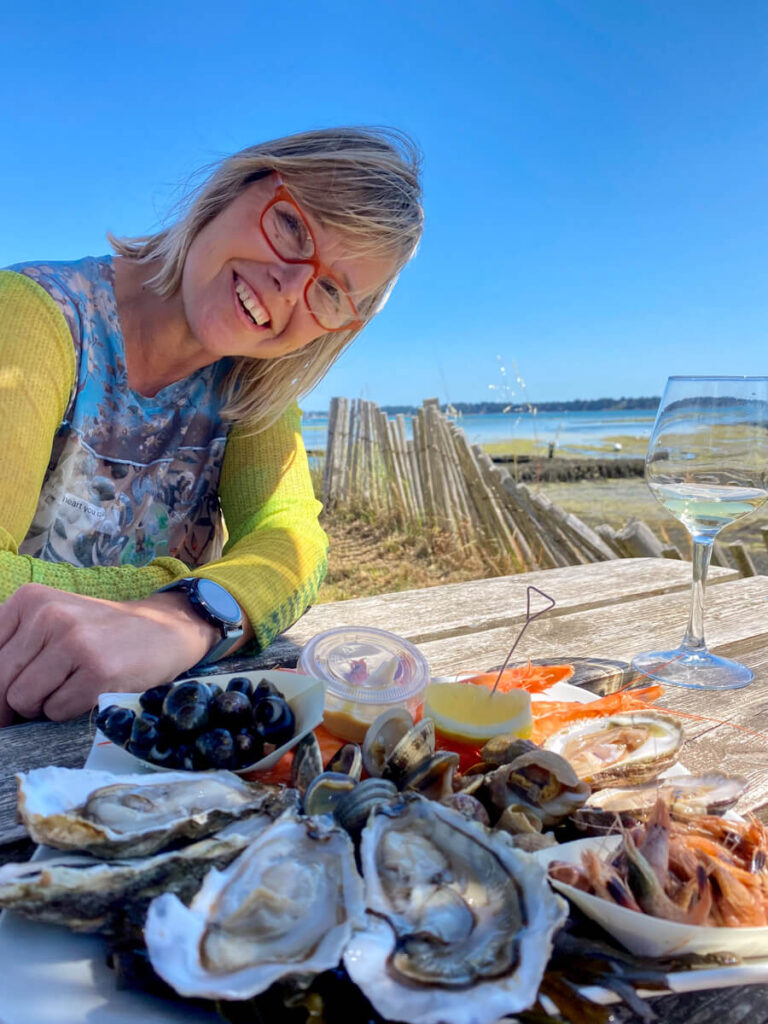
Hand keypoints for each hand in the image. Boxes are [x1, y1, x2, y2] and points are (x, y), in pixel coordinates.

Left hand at [0, 584, 220, 725]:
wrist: (165, 629)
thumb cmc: (101, 632)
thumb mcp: (52, 621)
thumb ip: (13, 647)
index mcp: (30, 599)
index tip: (12, 689)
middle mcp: (49, 615)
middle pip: (0, 680)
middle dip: (13, 701)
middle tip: (43, 696)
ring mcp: (74, 641)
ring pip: (23, 700)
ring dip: (43, 705)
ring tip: (71, 686)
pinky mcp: (97, 670)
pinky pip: (56, 711)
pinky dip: (69, 710)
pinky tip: (90, 690)